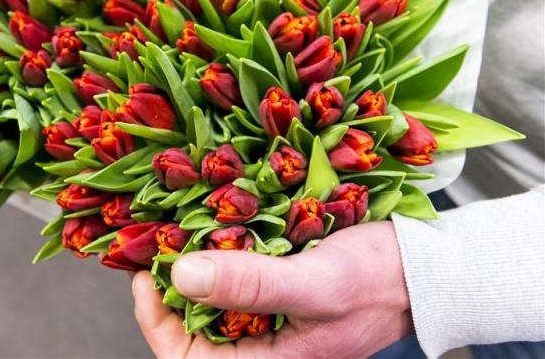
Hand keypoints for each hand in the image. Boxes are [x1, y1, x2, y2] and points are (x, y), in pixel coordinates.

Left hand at [132, 221, 412, 358]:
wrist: (423, 266)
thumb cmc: (379, 281)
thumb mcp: (316, 283)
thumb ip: (253, 284)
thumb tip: (182, 277)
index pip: (187, 358)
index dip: (155, 320)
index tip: (145, 275)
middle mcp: (261, 342)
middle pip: (191, 324)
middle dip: (167, 287)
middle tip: (155, 242)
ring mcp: (267, 315)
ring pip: (208, 296)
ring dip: (190, 264)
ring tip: (175, 229)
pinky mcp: (275, 287)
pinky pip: (233, 274)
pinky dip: (218, 250)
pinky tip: (212, 223)